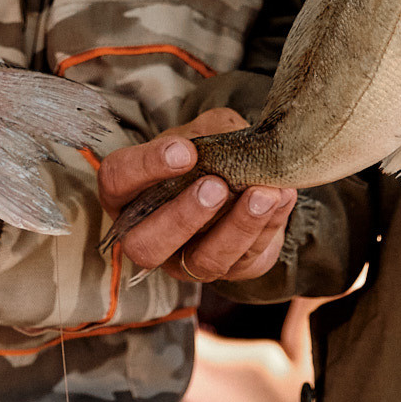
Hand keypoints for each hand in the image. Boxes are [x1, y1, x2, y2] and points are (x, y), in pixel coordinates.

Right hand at [97, 109, 294, 282]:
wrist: (246, 177)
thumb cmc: (210, 153)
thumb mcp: (205, 131)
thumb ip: (209, 133)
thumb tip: (226, 142)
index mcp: (129, 193)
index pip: (118, 181)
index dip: (146, 168)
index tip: (184, 152)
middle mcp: (149, 235)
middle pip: (146, 245)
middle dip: (183, 217)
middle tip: (216, 187)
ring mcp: (187, 260)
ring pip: (202, 263)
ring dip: (236, 228)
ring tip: (263, 195)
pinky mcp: (229, 270)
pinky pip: (246, 259)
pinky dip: (268, 227)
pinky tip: (283, 196)